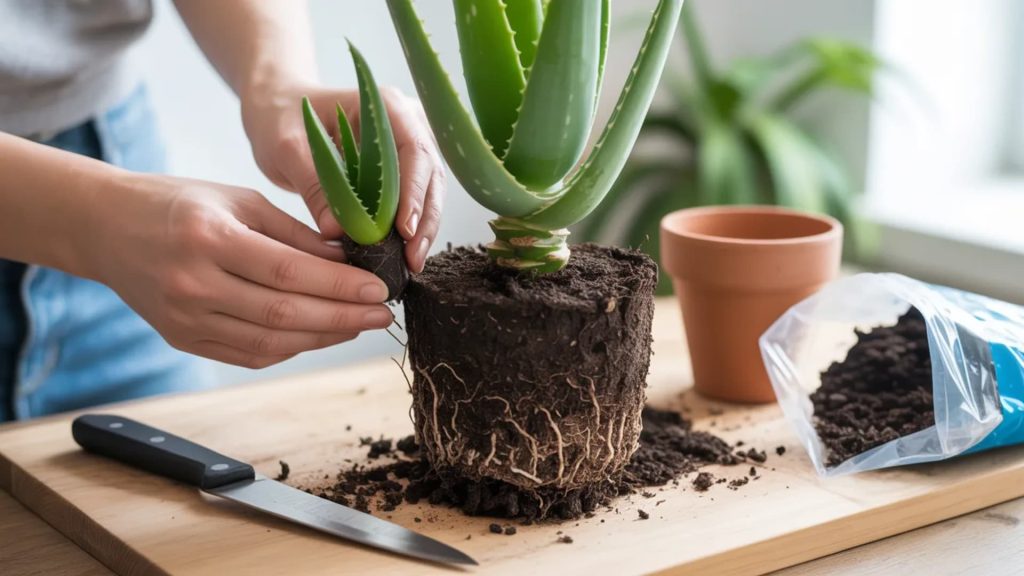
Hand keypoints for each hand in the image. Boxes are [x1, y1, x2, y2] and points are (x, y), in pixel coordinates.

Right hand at [86, 173, 394, 368]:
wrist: (106, 227)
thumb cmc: (178, 204)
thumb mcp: (238, 199)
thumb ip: (293, 233)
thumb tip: (348, 258)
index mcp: (209, 239)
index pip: (290, 272)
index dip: (340, 286)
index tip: (379, 288)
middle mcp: (194, 284)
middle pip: (285, 314)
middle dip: (343, 317)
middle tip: (382, 312)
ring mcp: (185, 319)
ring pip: (270, 343)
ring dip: (323, 337)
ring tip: (359, 324)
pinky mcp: (184, 339)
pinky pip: (249, 354)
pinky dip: (291, 348)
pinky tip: (320, 334)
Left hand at [241, 84, 444, 272]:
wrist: (278, 111)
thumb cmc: (280, 118)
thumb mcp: (287, 148)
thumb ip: (314, 185)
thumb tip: (337, 231)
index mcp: (384, 107)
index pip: (413, 151)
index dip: (414, 193)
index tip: (404, 230)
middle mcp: (406, 122)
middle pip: (431, 174)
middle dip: (425, 219)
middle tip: (412, 258)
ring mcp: (407, 145)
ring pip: (429, 190)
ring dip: (423, 228)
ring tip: (411, 263)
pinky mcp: (400, 167)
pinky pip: (415, 198)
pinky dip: (411, 227)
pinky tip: (403, 254)